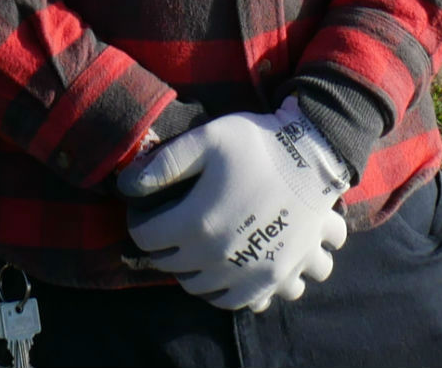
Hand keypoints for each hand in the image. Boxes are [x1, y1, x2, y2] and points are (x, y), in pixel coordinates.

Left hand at [116, 98, 353, 313]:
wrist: (314, 160)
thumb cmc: (258, 145)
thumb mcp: (207, 139)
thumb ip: (164, 163)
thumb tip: (127, 185)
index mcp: (196, 222)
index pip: (146, 237)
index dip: (139, 221)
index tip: (143, 211)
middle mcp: (218, 256)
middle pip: (169, 264)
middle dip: (161, 246)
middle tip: (165, 228)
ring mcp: (246, 273)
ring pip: (198, 287)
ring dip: (187, 271)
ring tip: (190, 249)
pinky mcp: (270, 280)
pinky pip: (233, 301)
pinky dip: (219, 291)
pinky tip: (219, 270)